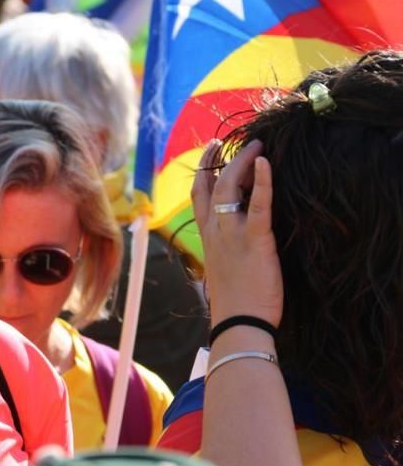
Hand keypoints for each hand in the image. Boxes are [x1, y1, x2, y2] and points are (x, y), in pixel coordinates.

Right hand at [191, 139, 282, 327]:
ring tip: (256, 146)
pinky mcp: (255, 239)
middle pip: (210, 185)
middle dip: (217, 159)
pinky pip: (258, 204)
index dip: (204, 172)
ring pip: (229, 187)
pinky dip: (262, 181)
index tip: (211, 154)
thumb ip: (225, 250)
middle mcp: (214, 231)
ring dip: (242, 162)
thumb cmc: (235, 304)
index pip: (199, 196)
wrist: (239, 323)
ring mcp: (232, 233)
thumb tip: (233, 243)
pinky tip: (266, 164)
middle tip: (227, 142)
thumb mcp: (223, 270)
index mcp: (207, 237)